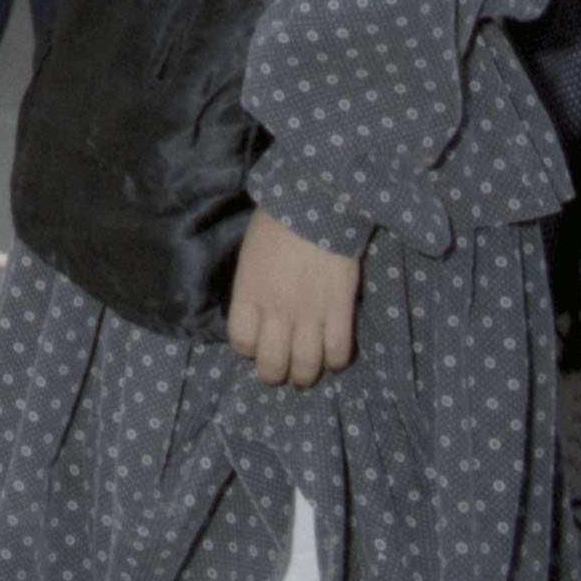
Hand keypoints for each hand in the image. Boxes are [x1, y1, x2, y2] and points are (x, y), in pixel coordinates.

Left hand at [226, 215, 361, 391]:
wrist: (316, 204)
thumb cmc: (277, 222)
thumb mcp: (250, 254)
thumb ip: (253, 287)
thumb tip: (258, 311)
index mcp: (249, 292)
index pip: (241, 341)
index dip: (247, 350)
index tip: (255, 347)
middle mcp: (277, 310)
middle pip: (272, 362)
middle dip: (274, 374)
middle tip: (279, 373)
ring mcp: (310, 313)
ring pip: (305, 365)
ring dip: (305, 376)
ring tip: (304, 376)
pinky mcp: (339, 310)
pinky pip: (338, 351)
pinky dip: (336, 362)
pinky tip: (333, 361)